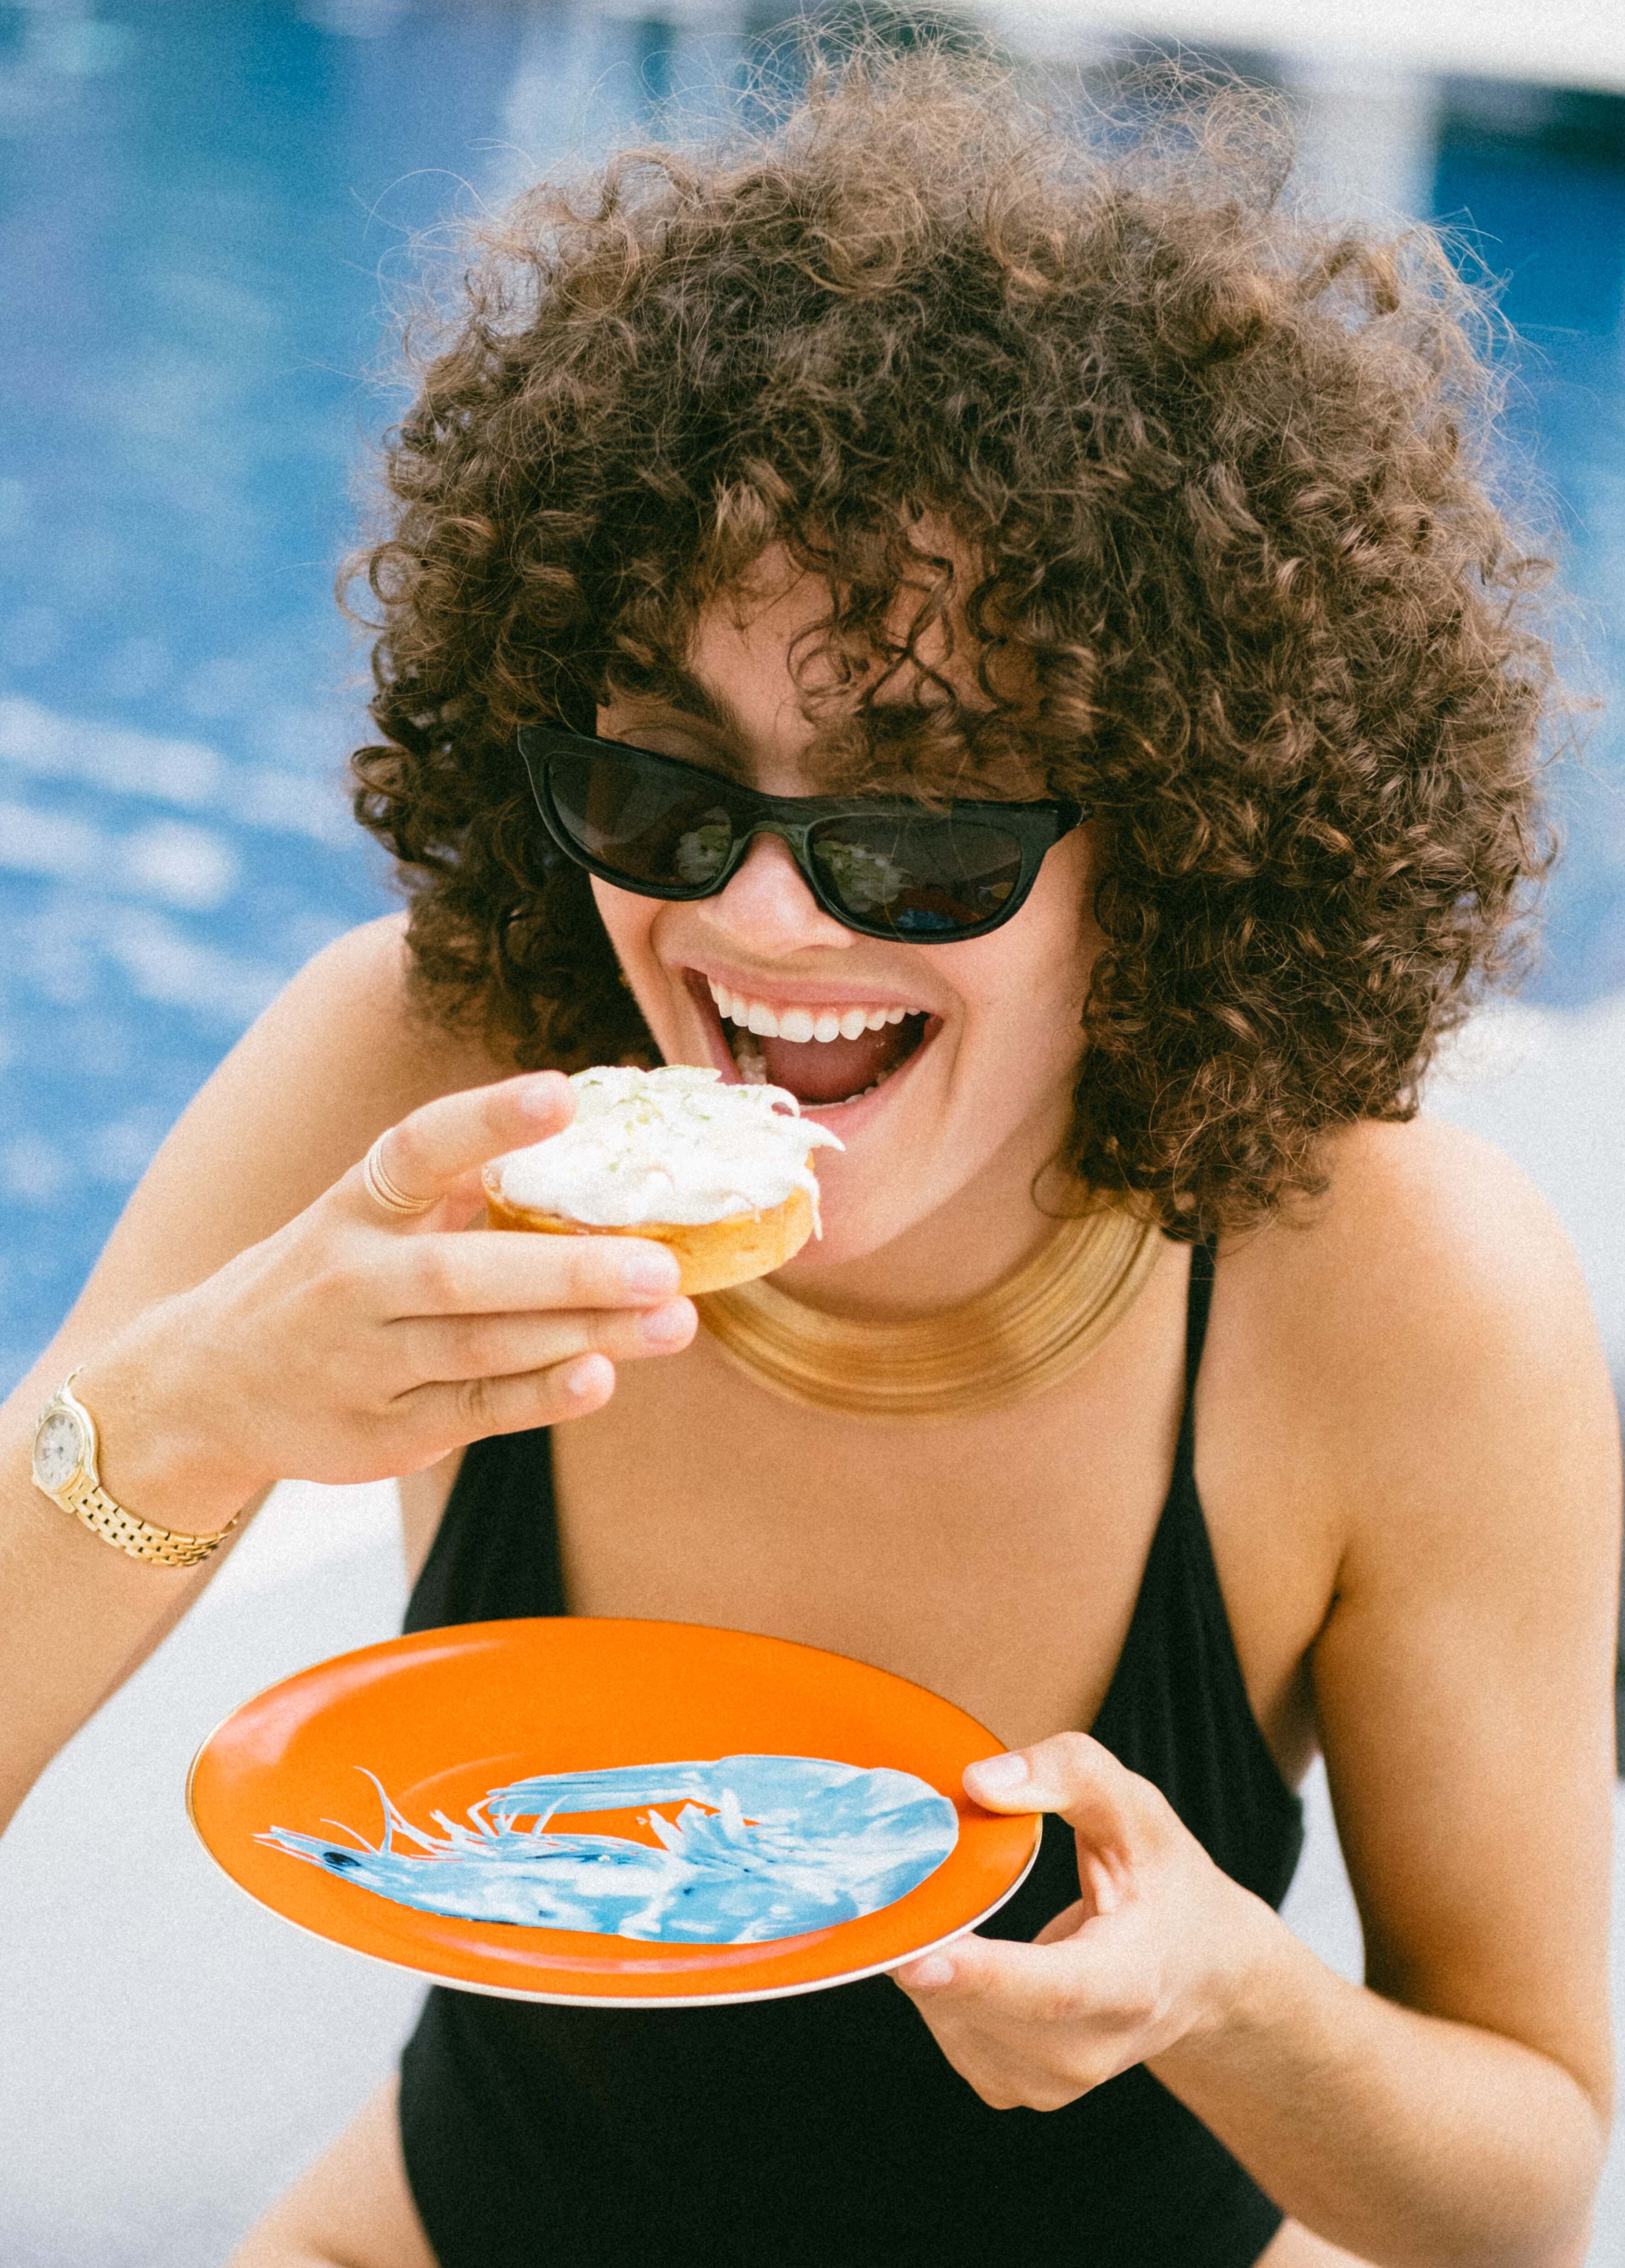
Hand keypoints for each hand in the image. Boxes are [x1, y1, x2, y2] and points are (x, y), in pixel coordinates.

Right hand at [78, 1072, 697, 1528]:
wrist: (204, 1388)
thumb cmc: (323, 1283)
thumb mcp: (363, 1219)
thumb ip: (459, 1190)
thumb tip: (587, 1142)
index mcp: (353, 1208)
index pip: (418, 1149)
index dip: (489, 1120)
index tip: (564, 1093)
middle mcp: (353, 1281)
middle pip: (464, 1273)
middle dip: (569, 1270)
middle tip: (663, 1262)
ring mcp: (365, 1361)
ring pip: (483, 1348)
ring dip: (584, 1334)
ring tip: (673, 1320)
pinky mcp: (385, 1429)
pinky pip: (475, 1411)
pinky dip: (541, 1398)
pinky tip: (601, 1378)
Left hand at [894, 1732, 1269, 2111]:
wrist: (1204, 1971)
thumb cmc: (1165, 1881)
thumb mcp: (1136, 1812)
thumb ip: (1068, 1775)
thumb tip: (977, 1783)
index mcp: (1130, 1983)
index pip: (1051, 1989)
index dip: (981, 1975)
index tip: (915, 1959)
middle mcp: (1090, 2049)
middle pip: (986, 2008)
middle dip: (927, 1950)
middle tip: (890, 1889)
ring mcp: (1051, 2082)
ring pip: (952, 2022)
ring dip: (929, 1962)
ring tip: (950, 1908)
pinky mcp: (1015, 2088)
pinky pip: (948, 2036)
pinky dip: (937, 1988)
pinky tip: (962, 1947)